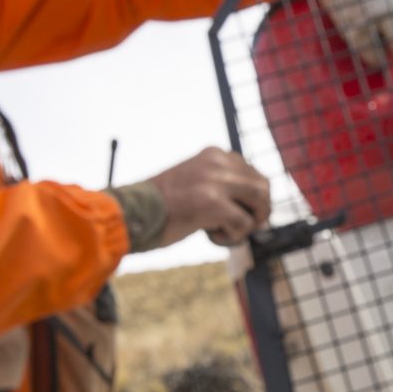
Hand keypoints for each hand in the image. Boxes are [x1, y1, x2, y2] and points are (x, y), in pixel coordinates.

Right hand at [143, 147, 270, 249]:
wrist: (130, 213)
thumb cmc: (159, 206)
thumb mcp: (193, 182)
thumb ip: (219, 184)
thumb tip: (251, 206)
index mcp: (213, 154)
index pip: (251, 171)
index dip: (252, 197)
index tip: (240, 213)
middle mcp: (217, 162)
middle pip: (263, 184)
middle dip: (260, 210)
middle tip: (245, 227)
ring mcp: (215, 181)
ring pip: (260, 200)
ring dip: (251, 222)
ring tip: (228, 231)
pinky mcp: (212, 203)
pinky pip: (243, 223)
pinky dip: (233, 236)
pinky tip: (211, 236)